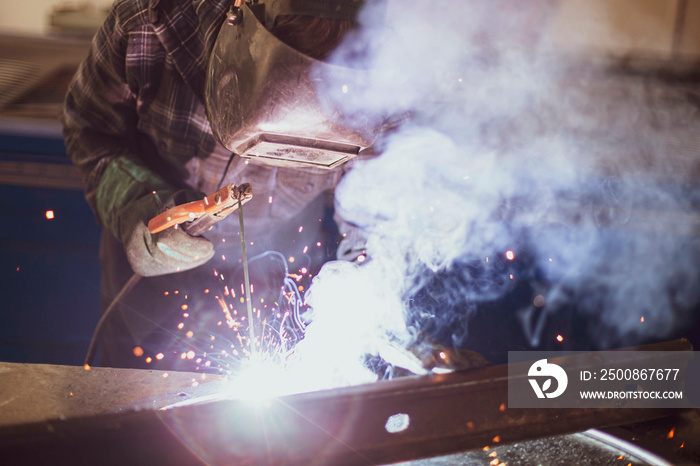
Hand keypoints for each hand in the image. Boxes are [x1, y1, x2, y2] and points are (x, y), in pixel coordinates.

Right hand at [96, 157, 213, 275]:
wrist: (131, 214)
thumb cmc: (159, 203)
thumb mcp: (177, 197)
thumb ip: (195, 205)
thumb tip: (211, 217)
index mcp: (143, 222)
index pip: (170, 240)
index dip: (193, 246)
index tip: (209, 246)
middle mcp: (136, 244)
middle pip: (173, 257)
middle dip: (196, 255)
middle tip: (208, 250)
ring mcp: (137, 258)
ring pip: (173, 266)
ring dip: (191, 260)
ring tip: (199, 251)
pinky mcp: (141, 267)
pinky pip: (168, 269)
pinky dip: (182, 263)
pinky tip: (187, 256)